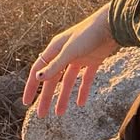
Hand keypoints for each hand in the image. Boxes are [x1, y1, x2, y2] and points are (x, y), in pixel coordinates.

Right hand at [22, 3, 121, 117]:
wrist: (113, 25)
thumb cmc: (89, 34)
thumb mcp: (70, 51)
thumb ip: (56, 65)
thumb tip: (38, 77)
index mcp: (55, 49)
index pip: (38, 70)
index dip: (31, 86)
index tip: (26, 102)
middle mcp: (65, 54)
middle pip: (52, 79)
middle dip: (46, 97)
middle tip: (41, 115)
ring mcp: (79, 58)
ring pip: (67, 81)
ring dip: (63, 97)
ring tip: (59, 113)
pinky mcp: (93, 60)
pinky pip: (85, 79)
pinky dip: (83, 91)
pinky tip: (81, 103)